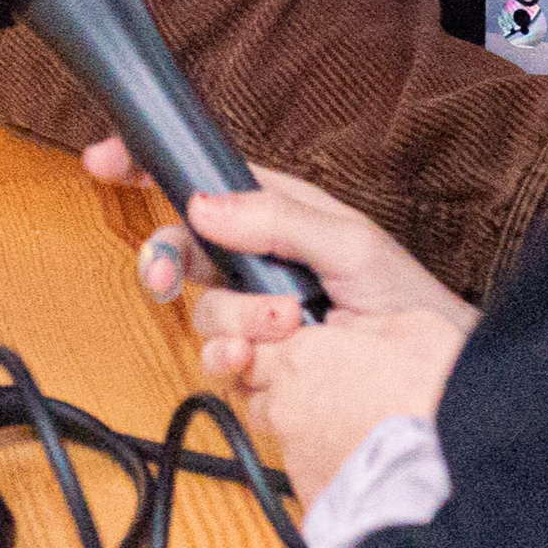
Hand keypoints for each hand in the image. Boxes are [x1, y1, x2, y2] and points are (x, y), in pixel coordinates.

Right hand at [95, 159, 476, 511]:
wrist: (444, 388)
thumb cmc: (413, 304)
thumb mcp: (351, 245)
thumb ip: (277, 220)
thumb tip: (202, 204)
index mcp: (278, 218)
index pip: (203, 182)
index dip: (149, 167)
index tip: (103, 160)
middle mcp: (261, 266)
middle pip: (183, 250)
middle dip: (167, 262)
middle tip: (164, 277)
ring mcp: (260, 320)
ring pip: (202, 313)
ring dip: (234, 321)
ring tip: (286, 326)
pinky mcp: (264, 372)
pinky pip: (223, 366)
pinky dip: (236, 364)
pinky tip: (261, 364)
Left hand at [229, 309, 466, 511]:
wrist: (452, 471)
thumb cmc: (439, 393)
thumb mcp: (413, 330)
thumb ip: (365, 324)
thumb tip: (347, 325)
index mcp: (304, 354)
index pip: (260, 345)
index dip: (281, 348)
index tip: (310, 355)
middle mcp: (287, 403)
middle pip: (258, 389)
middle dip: (281, 386)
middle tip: (325, 391)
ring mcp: (295, 454)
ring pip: (279, 436)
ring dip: (301, 430)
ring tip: (347, 434)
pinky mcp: (311, 498)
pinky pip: (306, 480)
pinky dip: (325, 474)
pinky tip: (360, 473)